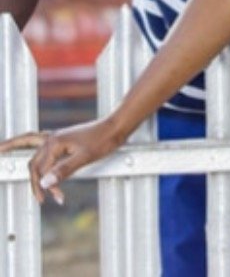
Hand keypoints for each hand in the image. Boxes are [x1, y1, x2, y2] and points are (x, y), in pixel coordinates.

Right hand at [0, 118, 122, 204]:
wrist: (117, 126)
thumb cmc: (104, 140)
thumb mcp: (85, 157)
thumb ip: (64, 170)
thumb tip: (44, 183)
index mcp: (53, 143)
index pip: (42, 170)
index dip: (48, 187)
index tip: (57, 198)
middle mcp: (51, 138)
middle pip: (33, 163)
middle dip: (35, 182)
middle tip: (40, 200)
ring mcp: (55, 136)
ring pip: (28, 144)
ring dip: (15, 149)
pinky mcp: (61, 137)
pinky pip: (37, 139)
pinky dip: (26, 142)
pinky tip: (24, 145)